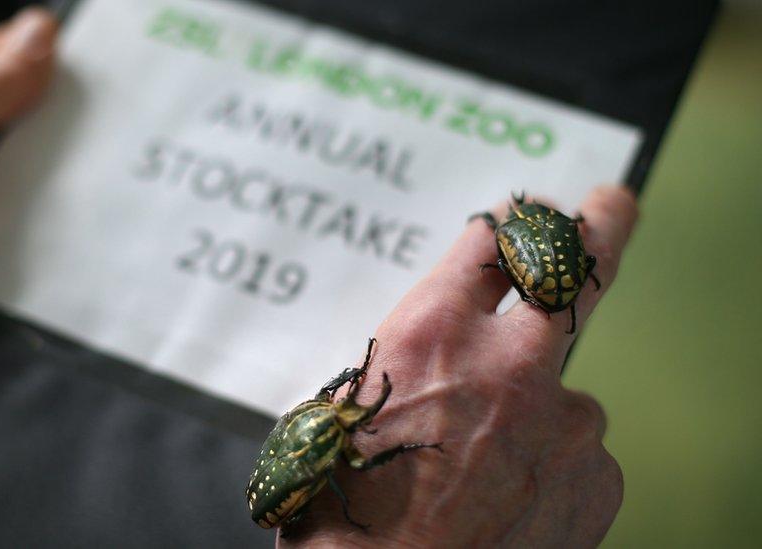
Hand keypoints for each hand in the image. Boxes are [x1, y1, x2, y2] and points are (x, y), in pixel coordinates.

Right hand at [281, 186, 637, 546]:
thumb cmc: (345, 516)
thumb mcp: (342, 413)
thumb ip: (404, 369)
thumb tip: (434, 358)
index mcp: (429, 337)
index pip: (490, 244)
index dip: (511, 223)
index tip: (527, 214)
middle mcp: (509, 364)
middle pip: (575, 269)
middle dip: (597, 228)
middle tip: (609, 207)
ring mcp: (564, 422)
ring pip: (565, 392)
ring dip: (536, 412)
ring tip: (486, 469)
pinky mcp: (597, 478)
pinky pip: (576, 455)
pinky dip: (550, 469)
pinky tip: (508, 505)